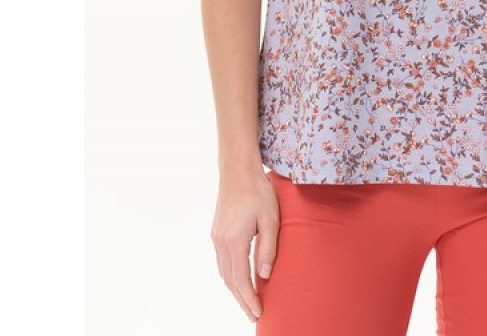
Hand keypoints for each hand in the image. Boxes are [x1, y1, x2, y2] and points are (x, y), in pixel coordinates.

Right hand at [210, 167, 279, 323]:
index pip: (240, 279)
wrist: (238, 170)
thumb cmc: (258, 191)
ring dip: (235, 289)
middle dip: (241, 300)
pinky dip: (230, 276)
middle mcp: (221, 242)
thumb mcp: (270, 218)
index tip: (258, 313)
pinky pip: (222, 261)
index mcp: (234, 240)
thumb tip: (264, 275)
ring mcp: (216, 237)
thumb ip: (268, 247)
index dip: (249, 299)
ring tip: (248, 302)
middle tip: (254, 315)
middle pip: (229, 281)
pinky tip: (239, 279)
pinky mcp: (216, 232)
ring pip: (223, 272)